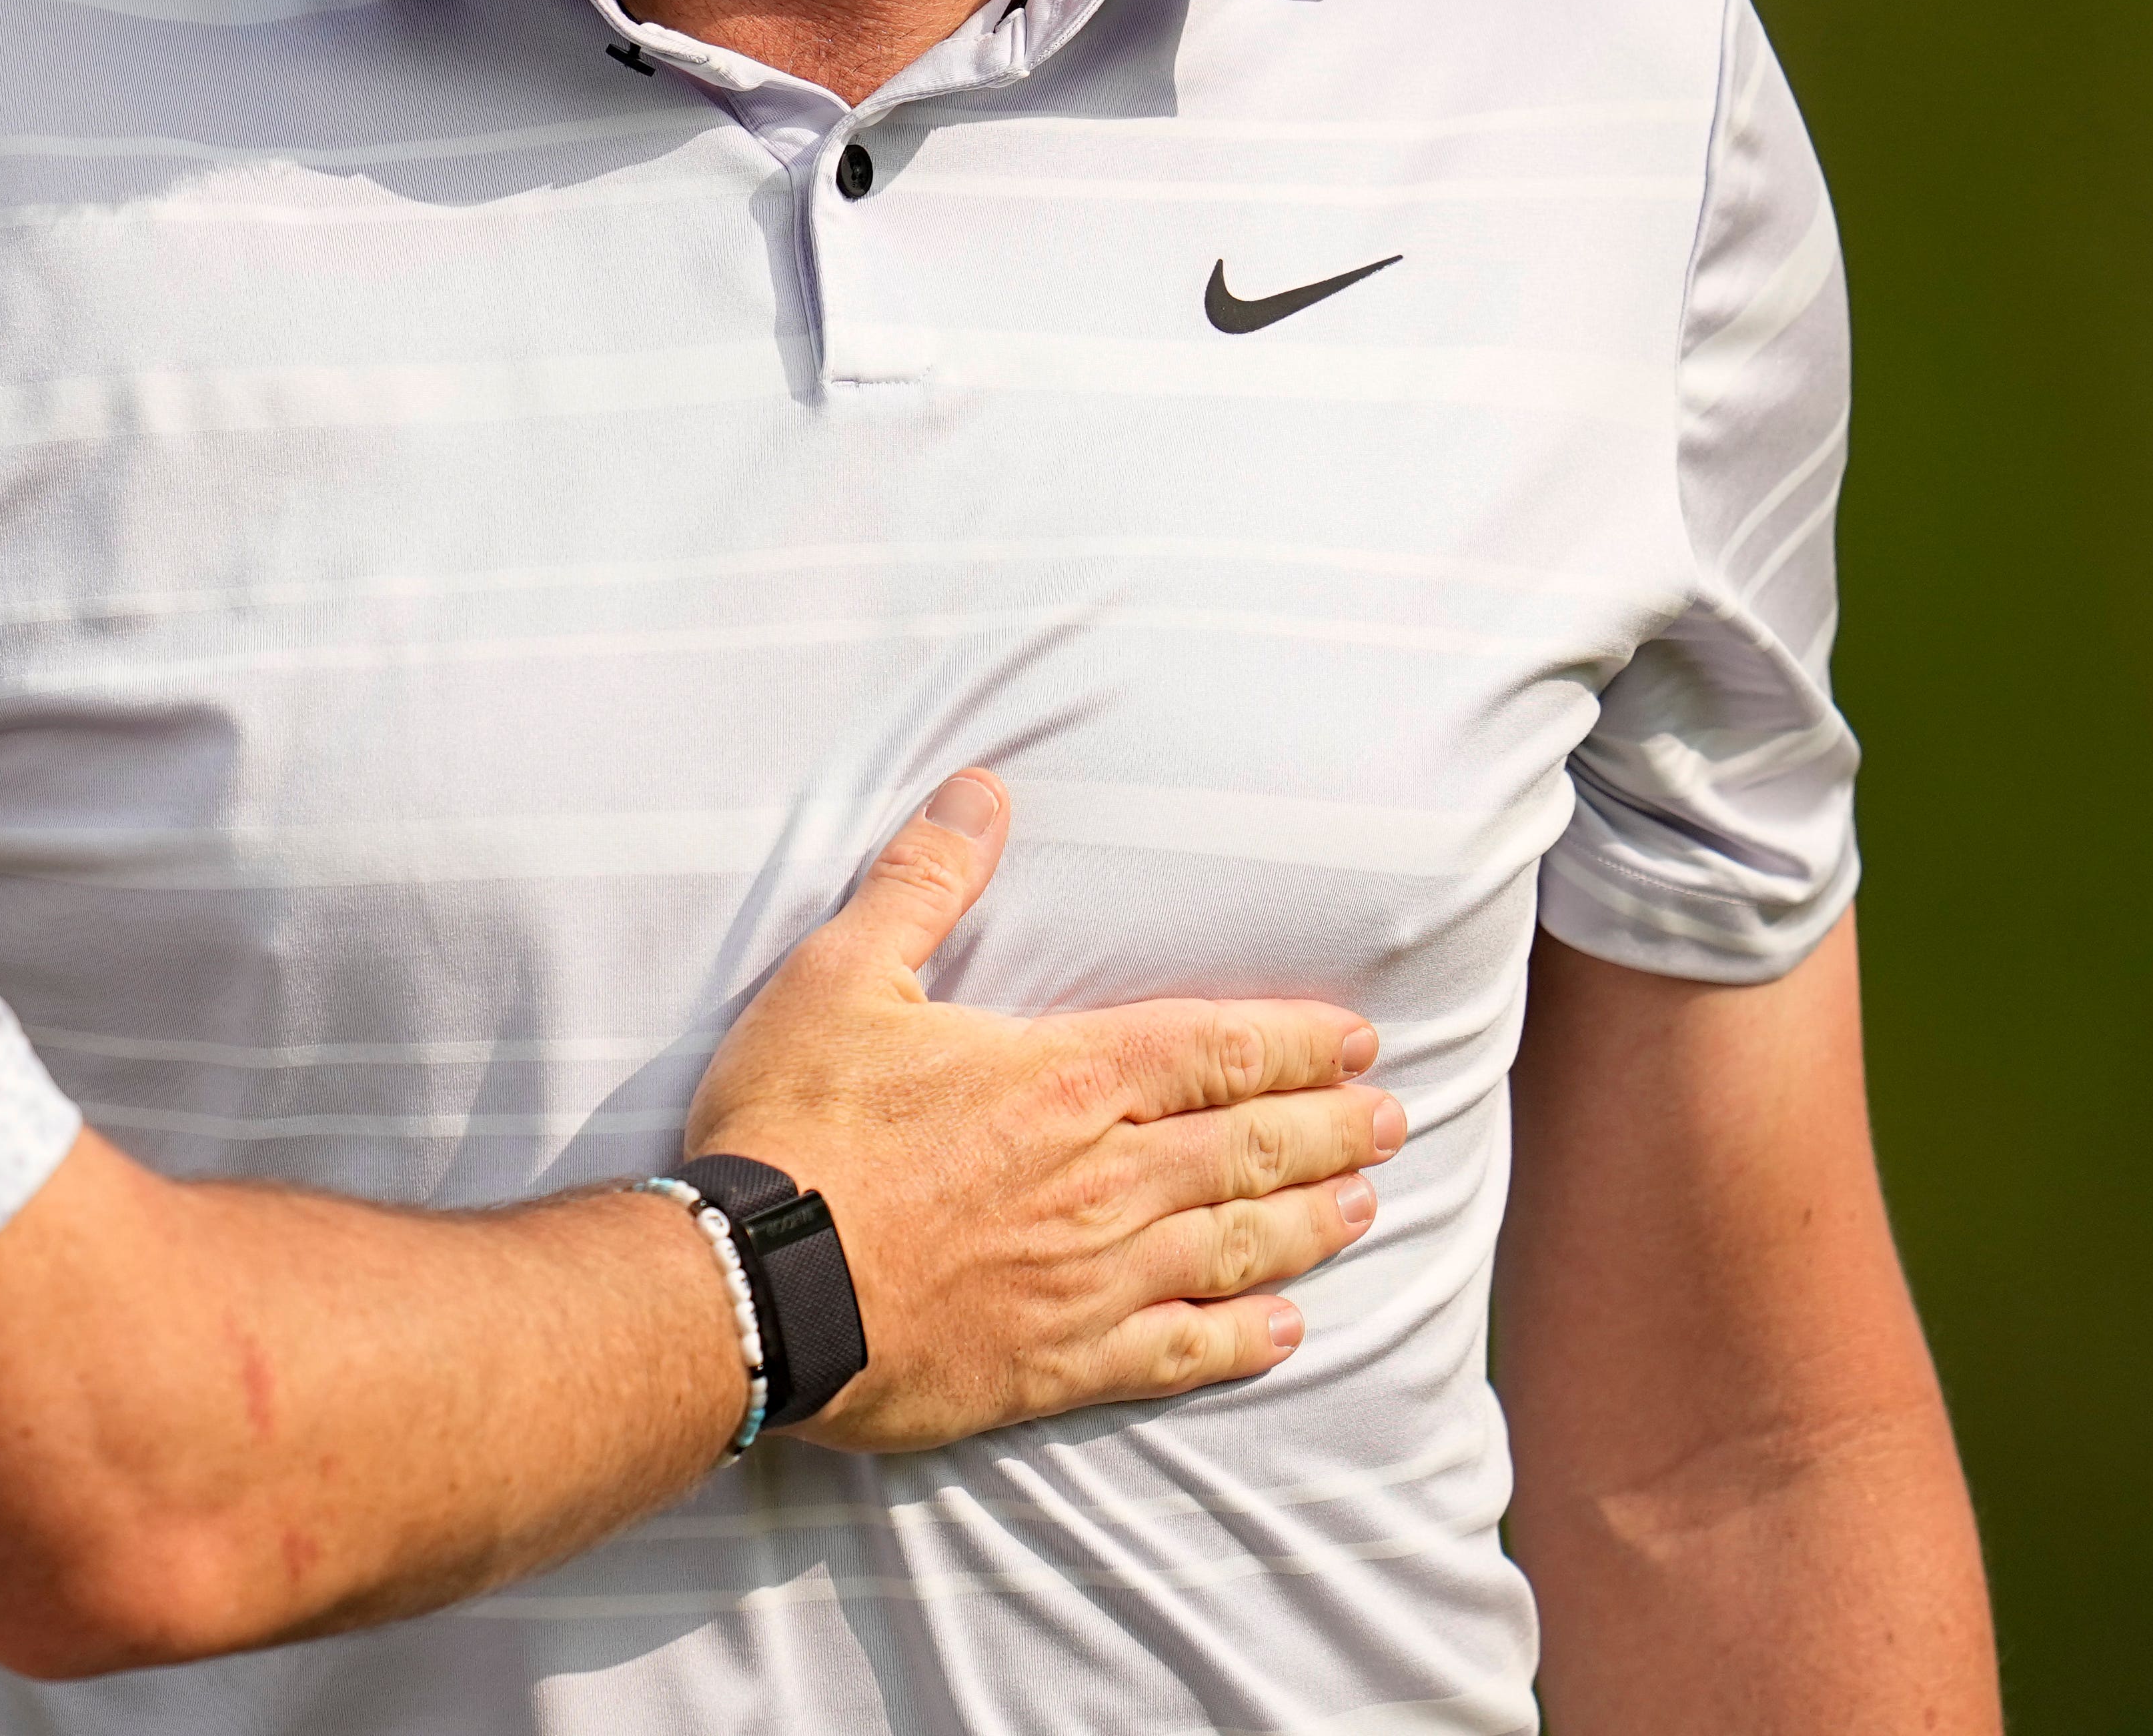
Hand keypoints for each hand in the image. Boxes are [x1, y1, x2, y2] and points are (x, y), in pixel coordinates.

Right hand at [684, 770, 1401, 1452]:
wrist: (760, 1286)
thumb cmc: (796, 1126)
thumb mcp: (842, 977)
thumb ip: (925, 882)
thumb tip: (982, 790)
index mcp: (1068, 1079)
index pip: (1215, 1050)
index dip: (1295, 1043)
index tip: (1357, 1041)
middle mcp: (1105, 1179)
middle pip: (1249, 1148)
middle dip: (1329, 1130)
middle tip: (1391, 1122)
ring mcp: (1093, 1278)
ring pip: (1236, 1246)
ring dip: (1309, 1224)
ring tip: (1364, 1208)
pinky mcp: (1061, 1361)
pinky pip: (1180, 1351)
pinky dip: (1243, 1341)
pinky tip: (1286, 1333)